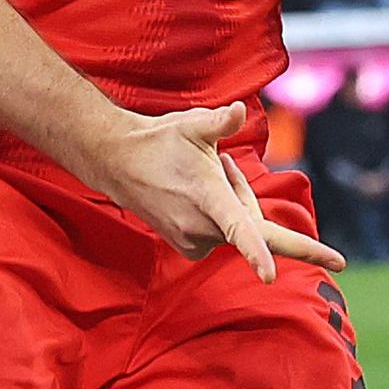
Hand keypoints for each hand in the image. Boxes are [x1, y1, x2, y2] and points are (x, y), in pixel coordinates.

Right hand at [75, 99, 341, 283]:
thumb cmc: (161, 141)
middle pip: (254, 221)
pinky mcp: (190, 249)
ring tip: (203, 176)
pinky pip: (223, 234)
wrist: (119, 163)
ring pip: (238, 227)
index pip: (239, 229)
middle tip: (223, 161)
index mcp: (208, 198)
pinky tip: (197, 195)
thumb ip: (221, 122)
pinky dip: (220, 215)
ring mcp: (194, 242)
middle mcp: (200, 228)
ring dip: (232, 202)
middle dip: (245, 191)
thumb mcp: (193, 125)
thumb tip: (238, 110)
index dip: (258, 252)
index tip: (270, 277)